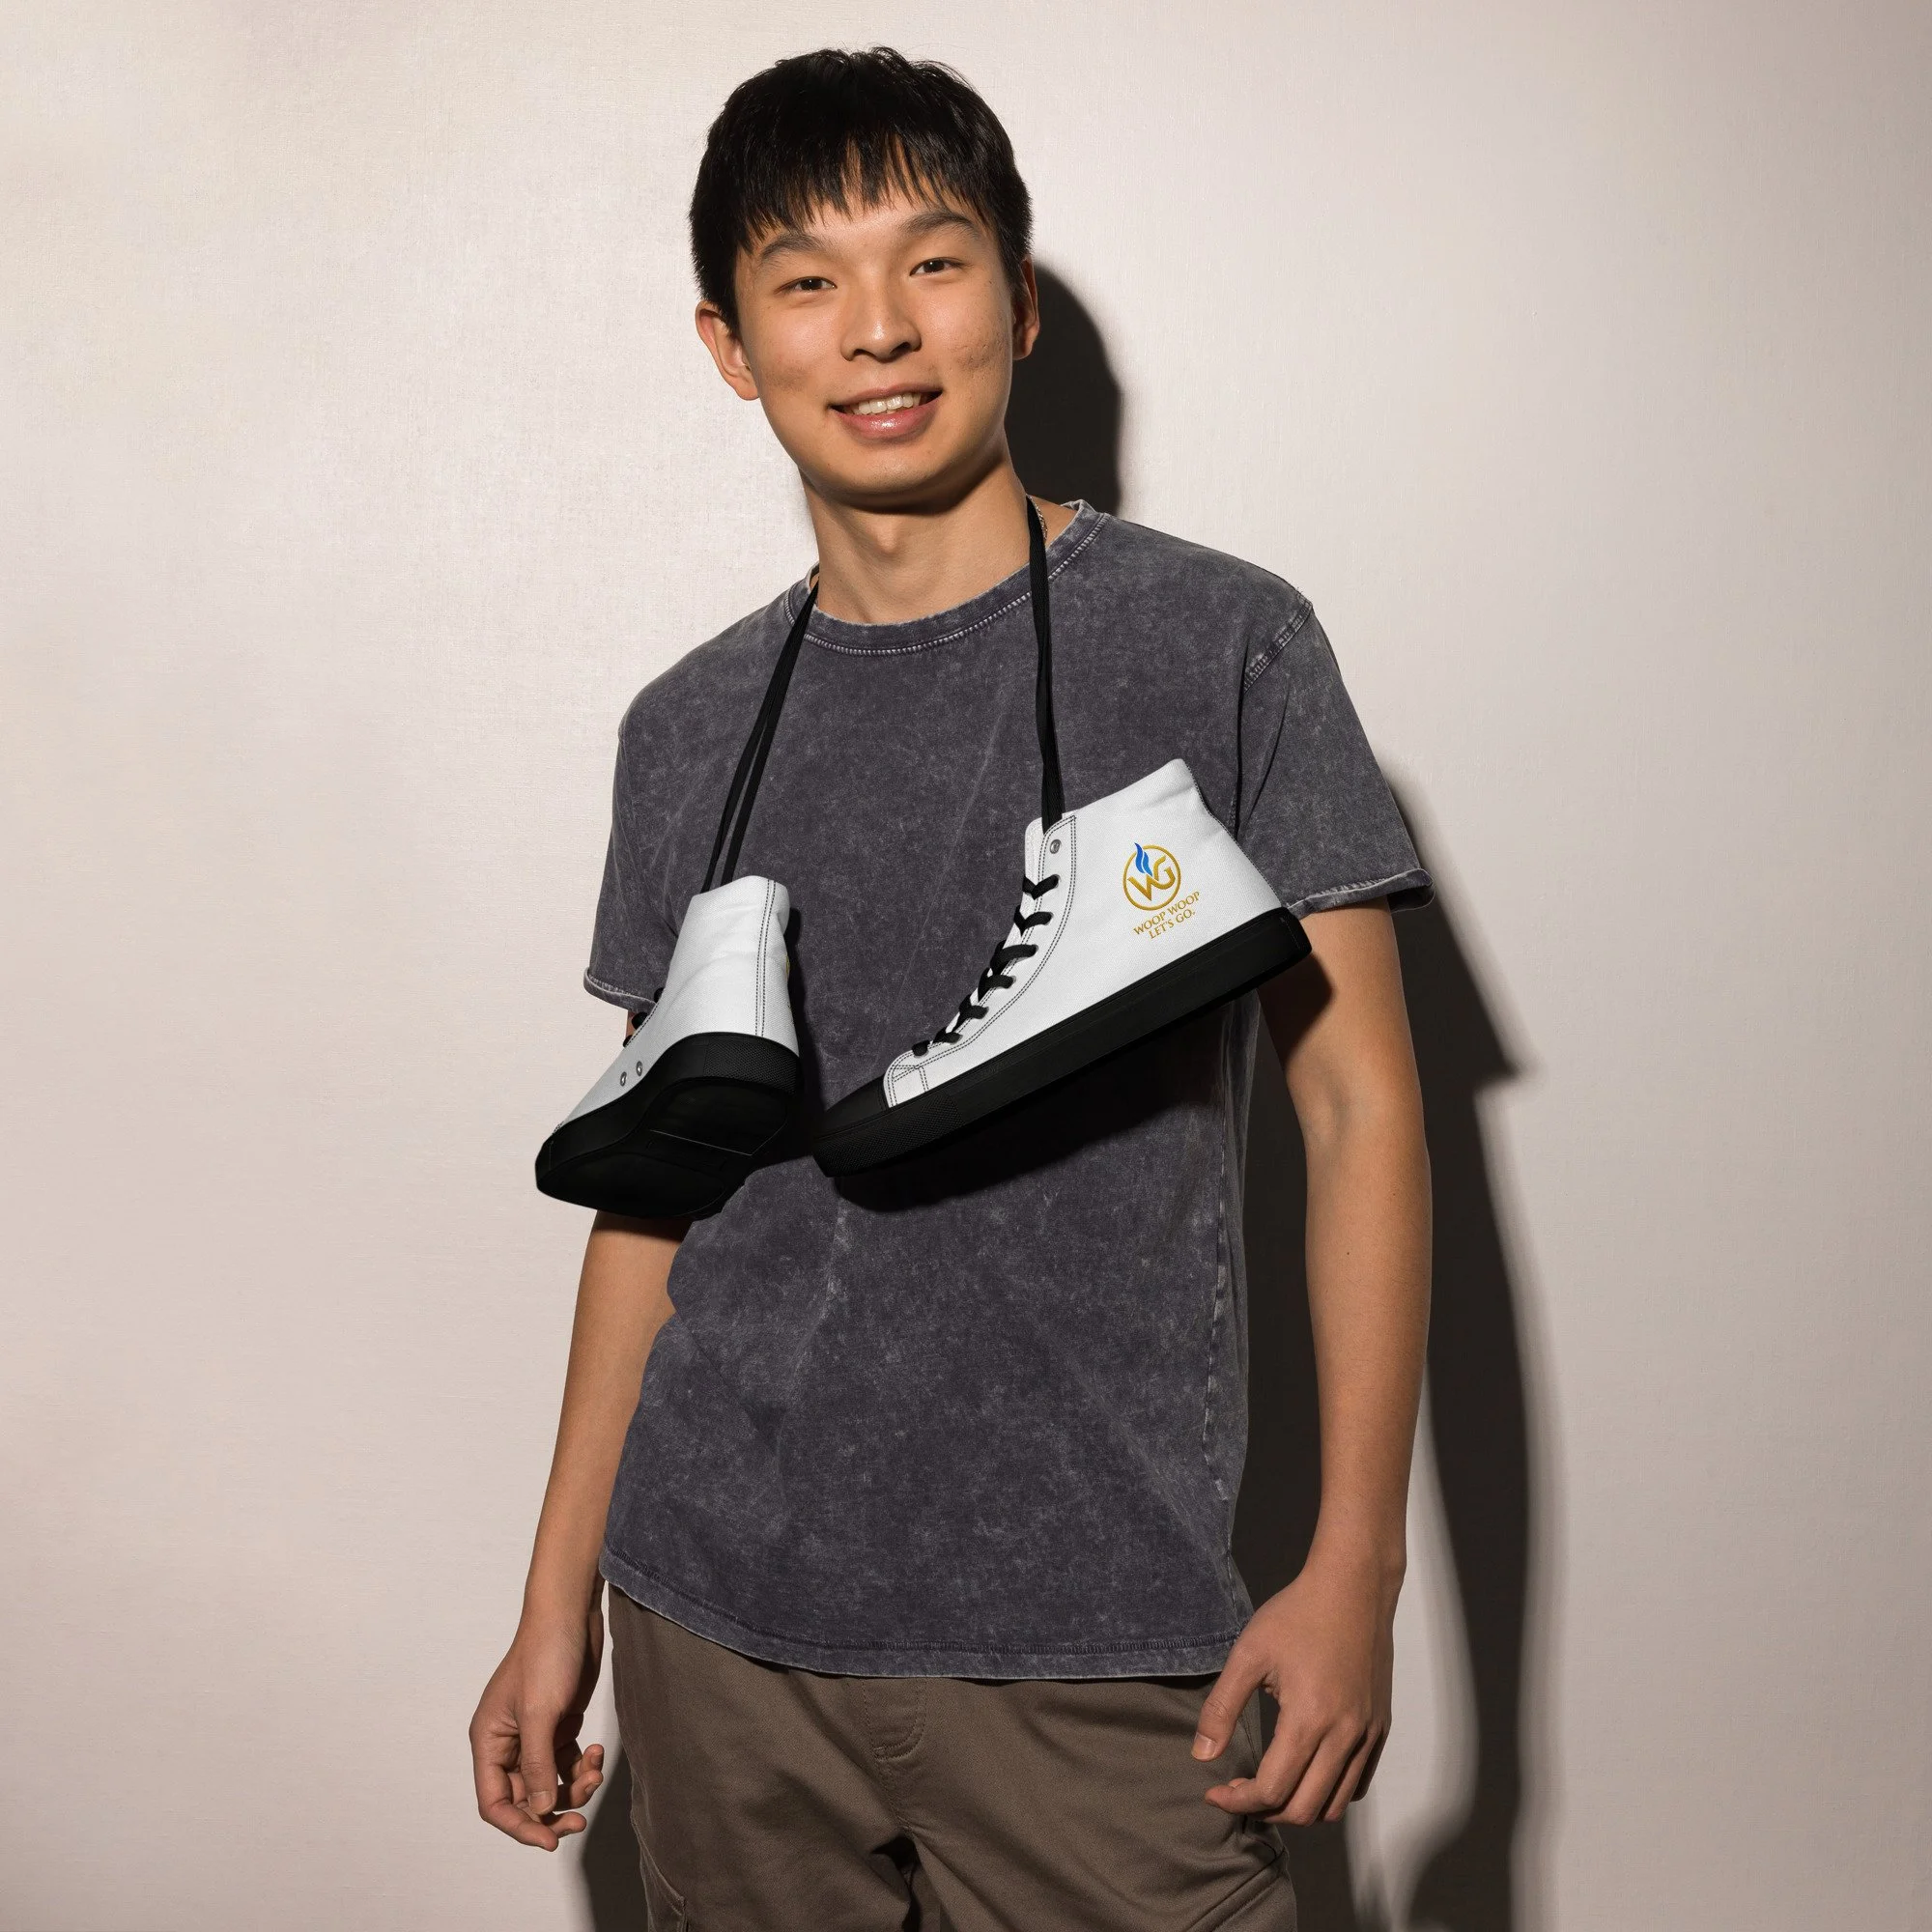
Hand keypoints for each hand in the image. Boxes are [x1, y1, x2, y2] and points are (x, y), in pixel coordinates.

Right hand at [469, 1599, 607, 1849]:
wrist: (572, 1615)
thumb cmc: (546, 1654)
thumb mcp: (540, 1713)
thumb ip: (537, 1765)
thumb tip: (540, 1812)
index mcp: (489, 1741)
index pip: (494, 1802)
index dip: (519, 1826)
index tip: (549, 1840)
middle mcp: (508, 1743)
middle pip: (523, 1800)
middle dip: (552, 1812)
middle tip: (579, 1822)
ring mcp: (535, 1735)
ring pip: (549, 1785)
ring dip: (573, 1788)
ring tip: (594, 1773)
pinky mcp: (559, 1725)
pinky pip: (567, 1764)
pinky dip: (583, 1767)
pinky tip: (596, 1753)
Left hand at [1193, 1547, 1396, 1825]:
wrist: (1352, 1587)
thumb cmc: (1296, 1615)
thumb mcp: (1248, 1654)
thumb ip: (1222, 1708)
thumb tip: (1200, 1756)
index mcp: (1309, 1720)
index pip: (1272, 1791)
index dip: (1237, 1802)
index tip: (1213, 1792)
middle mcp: (1344, 1737)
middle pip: (1304, 1810)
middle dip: (1264, 1812)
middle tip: (1237, 1793)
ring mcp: (1367, 1735)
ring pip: (1336, 1806)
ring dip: (1298, 1809)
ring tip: (1269, 1787)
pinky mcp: (1380, 1727)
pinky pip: (1358, 1784)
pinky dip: (1330, 1793)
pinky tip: (1305, 1771)